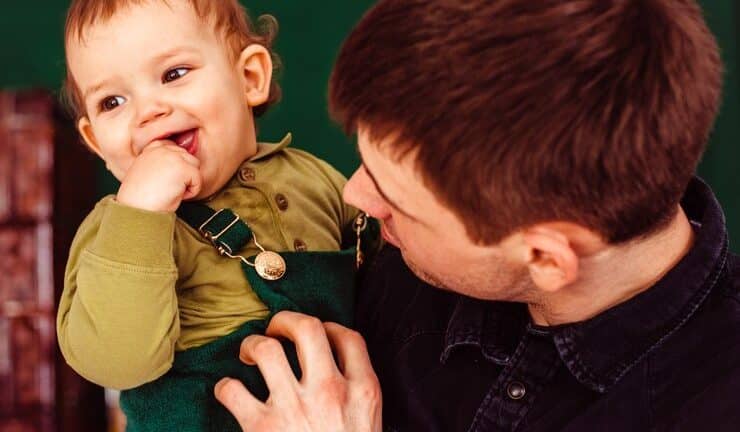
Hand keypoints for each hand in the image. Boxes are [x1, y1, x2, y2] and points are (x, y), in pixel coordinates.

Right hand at [116, 141, 201, 211]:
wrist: (137, 210)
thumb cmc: (141, 199)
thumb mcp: (148, 174)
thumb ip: (161, 164)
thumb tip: (178, 167)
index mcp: (150, 150)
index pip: (172, 146)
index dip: (176, 165)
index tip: (167, 180)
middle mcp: (161, 149)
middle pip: (187, 156)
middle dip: (183, 174)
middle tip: (167, 188)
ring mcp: (172, 157)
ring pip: (195, 166)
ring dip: (188, 181)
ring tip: (171, 191)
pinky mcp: (182, 168)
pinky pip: (198, 179)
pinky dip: (191, 192)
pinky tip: (175, 196)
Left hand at [214, 311, 381, 431]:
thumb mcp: (368, 425)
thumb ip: (358, 396)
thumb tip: (337, 370)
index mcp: (363, 390)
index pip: (348, 337)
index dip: (329, 327)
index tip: (318, 334)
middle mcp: (329, 390)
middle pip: (307, 328)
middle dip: (286, 320)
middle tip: (276, 329)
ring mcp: (294, 407)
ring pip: (265, 349)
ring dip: (251, 344)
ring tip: (249, 353)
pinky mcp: (261, 427)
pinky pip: (232, 389)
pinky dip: (225, 387)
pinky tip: (230, 392)